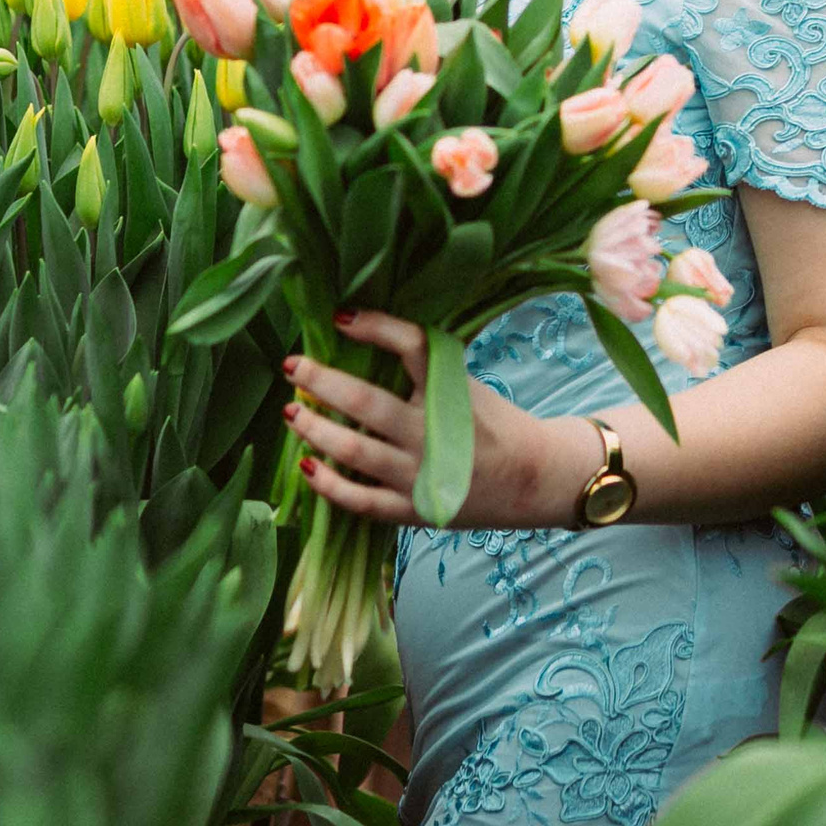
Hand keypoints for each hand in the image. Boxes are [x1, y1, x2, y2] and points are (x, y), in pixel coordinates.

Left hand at [283, 310, 584, 530]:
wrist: (533, 478)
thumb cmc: (493, 422)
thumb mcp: (466, 383)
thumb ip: (425, 365)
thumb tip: (360, 333)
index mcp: (450, 392)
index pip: (412, 347)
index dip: (375, 327)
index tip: (340, 317)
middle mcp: (431, 432)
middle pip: (365, 402)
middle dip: (320, 381)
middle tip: (292, 366)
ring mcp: (419, 473)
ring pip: (352, 450)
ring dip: (315, 428)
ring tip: (292, 411)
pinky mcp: (412, 508)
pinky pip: (359, 500)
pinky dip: (327, 484)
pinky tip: (305, 465)